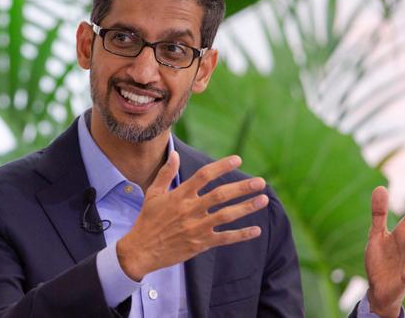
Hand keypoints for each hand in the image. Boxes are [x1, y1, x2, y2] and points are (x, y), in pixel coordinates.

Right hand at [116, 151, 267, 280]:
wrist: (141, 250)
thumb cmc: (147, 220)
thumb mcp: (153, 194)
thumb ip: (166, 173)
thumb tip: (174, 154)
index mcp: (179, 195)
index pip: (204, 176)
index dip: (222, 166)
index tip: (238, 160)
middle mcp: (189, 210)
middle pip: (220, 195)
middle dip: (242, 188)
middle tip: (260, 182)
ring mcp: (196, 227)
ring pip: (226, 215)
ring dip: (246, 207)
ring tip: (263, 200)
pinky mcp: (200, 243)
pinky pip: (224, 238)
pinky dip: (241, 234)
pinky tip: (256, 230)